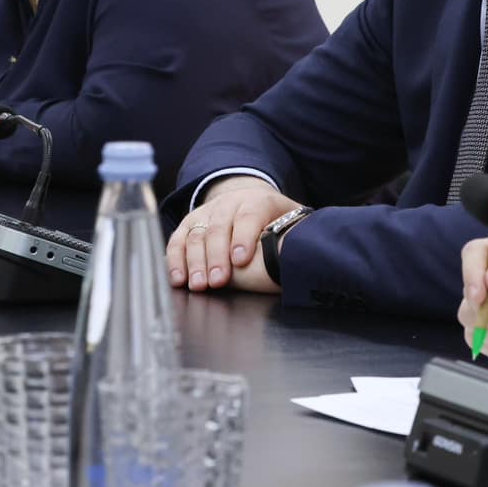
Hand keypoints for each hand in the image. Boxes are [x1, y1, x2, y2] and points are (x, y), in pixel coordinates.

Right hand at [166, 177, 302, 292]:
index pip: (250, 215)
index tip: (242, 260)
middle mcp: (229, 203)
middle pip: (219, 227)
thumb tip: (312, 253)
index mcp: (258, 201)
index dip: (245, 236)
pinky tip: (178, 279)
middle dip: (217, 256)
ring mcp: (207, 213)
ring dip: (195, 262)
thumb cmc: (276, 221)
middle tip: (218, 281)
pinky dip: (175, 260)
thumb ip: (297, 233)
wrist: (250, 201)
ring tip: (198, 285)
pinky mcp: (189, 224)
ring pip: (197, 235)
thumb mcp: (292, 221)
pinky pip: (177, 241)